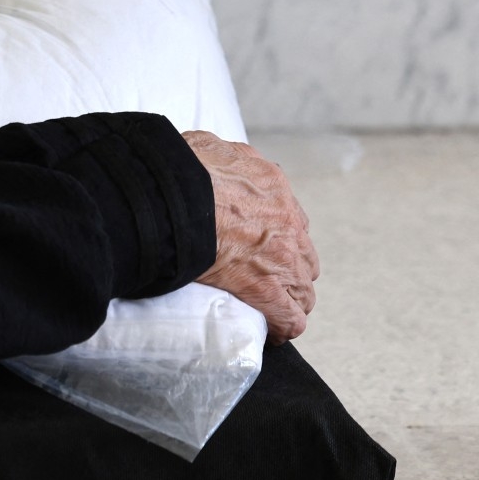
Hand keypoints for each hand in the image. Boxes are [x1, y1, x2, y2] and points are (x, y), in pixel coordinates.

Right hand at [182, 131, 319, 342]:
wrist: (175, 196)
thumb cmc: (181, 170)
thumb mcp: (210, 147)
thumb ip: (223, 157)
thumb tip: (213, 159)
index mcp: (274, 187)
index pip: (291, 219)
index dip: (278, 237)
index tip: (263, 247)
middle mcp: (287, 222)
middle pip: (303, 254)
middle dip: (289, 268)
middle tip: (266, 279)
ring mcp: (280, 257)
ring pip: (303, 288)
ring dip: (290, 298)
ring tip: (273, 310)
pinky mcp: (264, 288)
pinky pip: (290, 318)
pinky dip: (285, 326)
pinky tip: (275, 332)